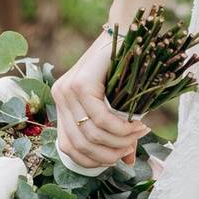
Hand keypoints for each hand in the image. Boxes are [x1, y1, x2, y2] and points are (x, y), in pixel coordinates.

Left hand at [52, 32, 149, 168]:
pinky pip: (101, 118)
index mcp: (63, 106)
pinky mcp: (81, 84)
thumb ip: (117, 135)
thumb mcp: (117, 108)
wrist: (130, 35)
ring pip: (92, 134)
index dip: (94, 161)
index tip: (119, 157)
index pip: (68, 149)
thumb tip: (127, 162)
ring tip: (139, 133)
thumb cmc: (125, 72)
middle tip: (133, 145)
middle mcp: (59, 98)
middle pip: (80, 146)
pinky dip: (121, 128)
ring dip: (120, 141)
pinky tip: (137, 125)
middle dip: (111, 153)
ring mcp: (67, 90)